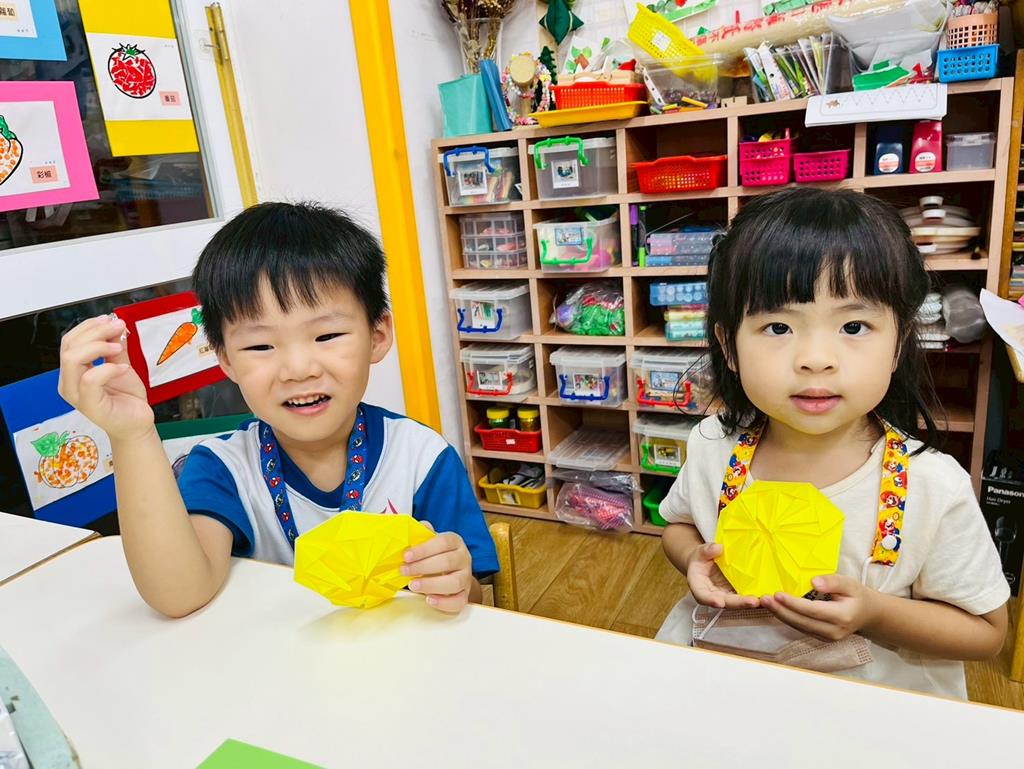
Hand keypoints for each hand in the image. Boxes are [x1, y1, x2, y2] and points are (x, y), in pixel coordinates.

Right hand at [57, 315, 153, 441]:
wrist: (137, 422)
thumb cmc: (126, 398)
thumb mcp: (122, 365)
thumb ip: (115, 347)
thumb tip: (114, 326)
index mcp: (73, 371)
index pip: (69, 341)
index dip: (89, 326)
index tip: (110, 319)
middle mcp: (69, 382)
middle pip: (69, 346)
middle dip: (95, 331)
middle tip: (118, 327)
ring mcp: (76, 395)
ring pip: (72, 359)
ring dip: (99, 346)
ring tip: (119, 347)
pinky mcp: (89, 406)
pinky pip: (90, 379)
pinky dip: (108, 368)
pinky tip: (123, 368)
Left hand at [402, 523, 472, 613]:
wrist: (450, 572)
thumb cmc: (435, 555)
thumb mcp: (429, 542)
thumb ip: (422, 535)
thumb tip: (416, 527)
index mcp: (455, 542)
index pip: (443, 542)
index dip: (424, 549)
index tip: (406, 556)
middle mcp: (464, 558)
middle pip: (448, 562)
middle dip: (423, 567)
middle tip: (404, 571)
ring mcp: (466, 577)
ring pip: (455, 582)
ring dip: (432, 584)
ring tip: (413, 585)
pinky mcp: (465, 595)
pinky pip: (459, 601)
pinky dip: (444, 602)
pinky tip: (429, 600)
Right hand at [687, 543, 758, 609]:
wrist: (706, 564)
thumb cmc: (701, 559)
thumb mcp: (700, 552)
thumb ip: (706, 550)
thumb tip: (718, 548)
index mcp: (699, 587)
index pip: (703, 596)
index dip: (710, 600)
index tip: (719, 602)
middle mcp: (713, 596)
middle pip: (725, 602)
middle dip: (739, 603)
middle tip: (752, 601)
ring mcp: (725, 596)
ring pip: (737, 603)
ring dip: (749, 603)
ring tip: (762, 600)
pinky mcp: (735, 594)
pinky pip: (744, 597)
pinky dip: (754, 598)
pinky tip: (765, 596)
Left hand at [760, 574, 878, 641]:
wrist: (868, 615)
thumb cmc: (857, 596)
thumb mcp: (850, 583)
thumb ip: (832, 582)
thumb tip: (813, 582)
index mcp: (842, 617)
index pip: (812, 611)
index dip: (793, 604)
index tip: (777, 594)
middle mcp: (834, 631)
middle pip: (802, 622)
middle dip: (781, 610)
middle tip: (763, 599)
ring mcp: (827, 638)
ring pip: (799, 627)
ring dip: (780, 615)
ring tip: (765, 602)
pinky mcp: (821, 638)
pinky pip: (801, 628)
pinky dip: (787, 618)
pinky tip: (776, 608)